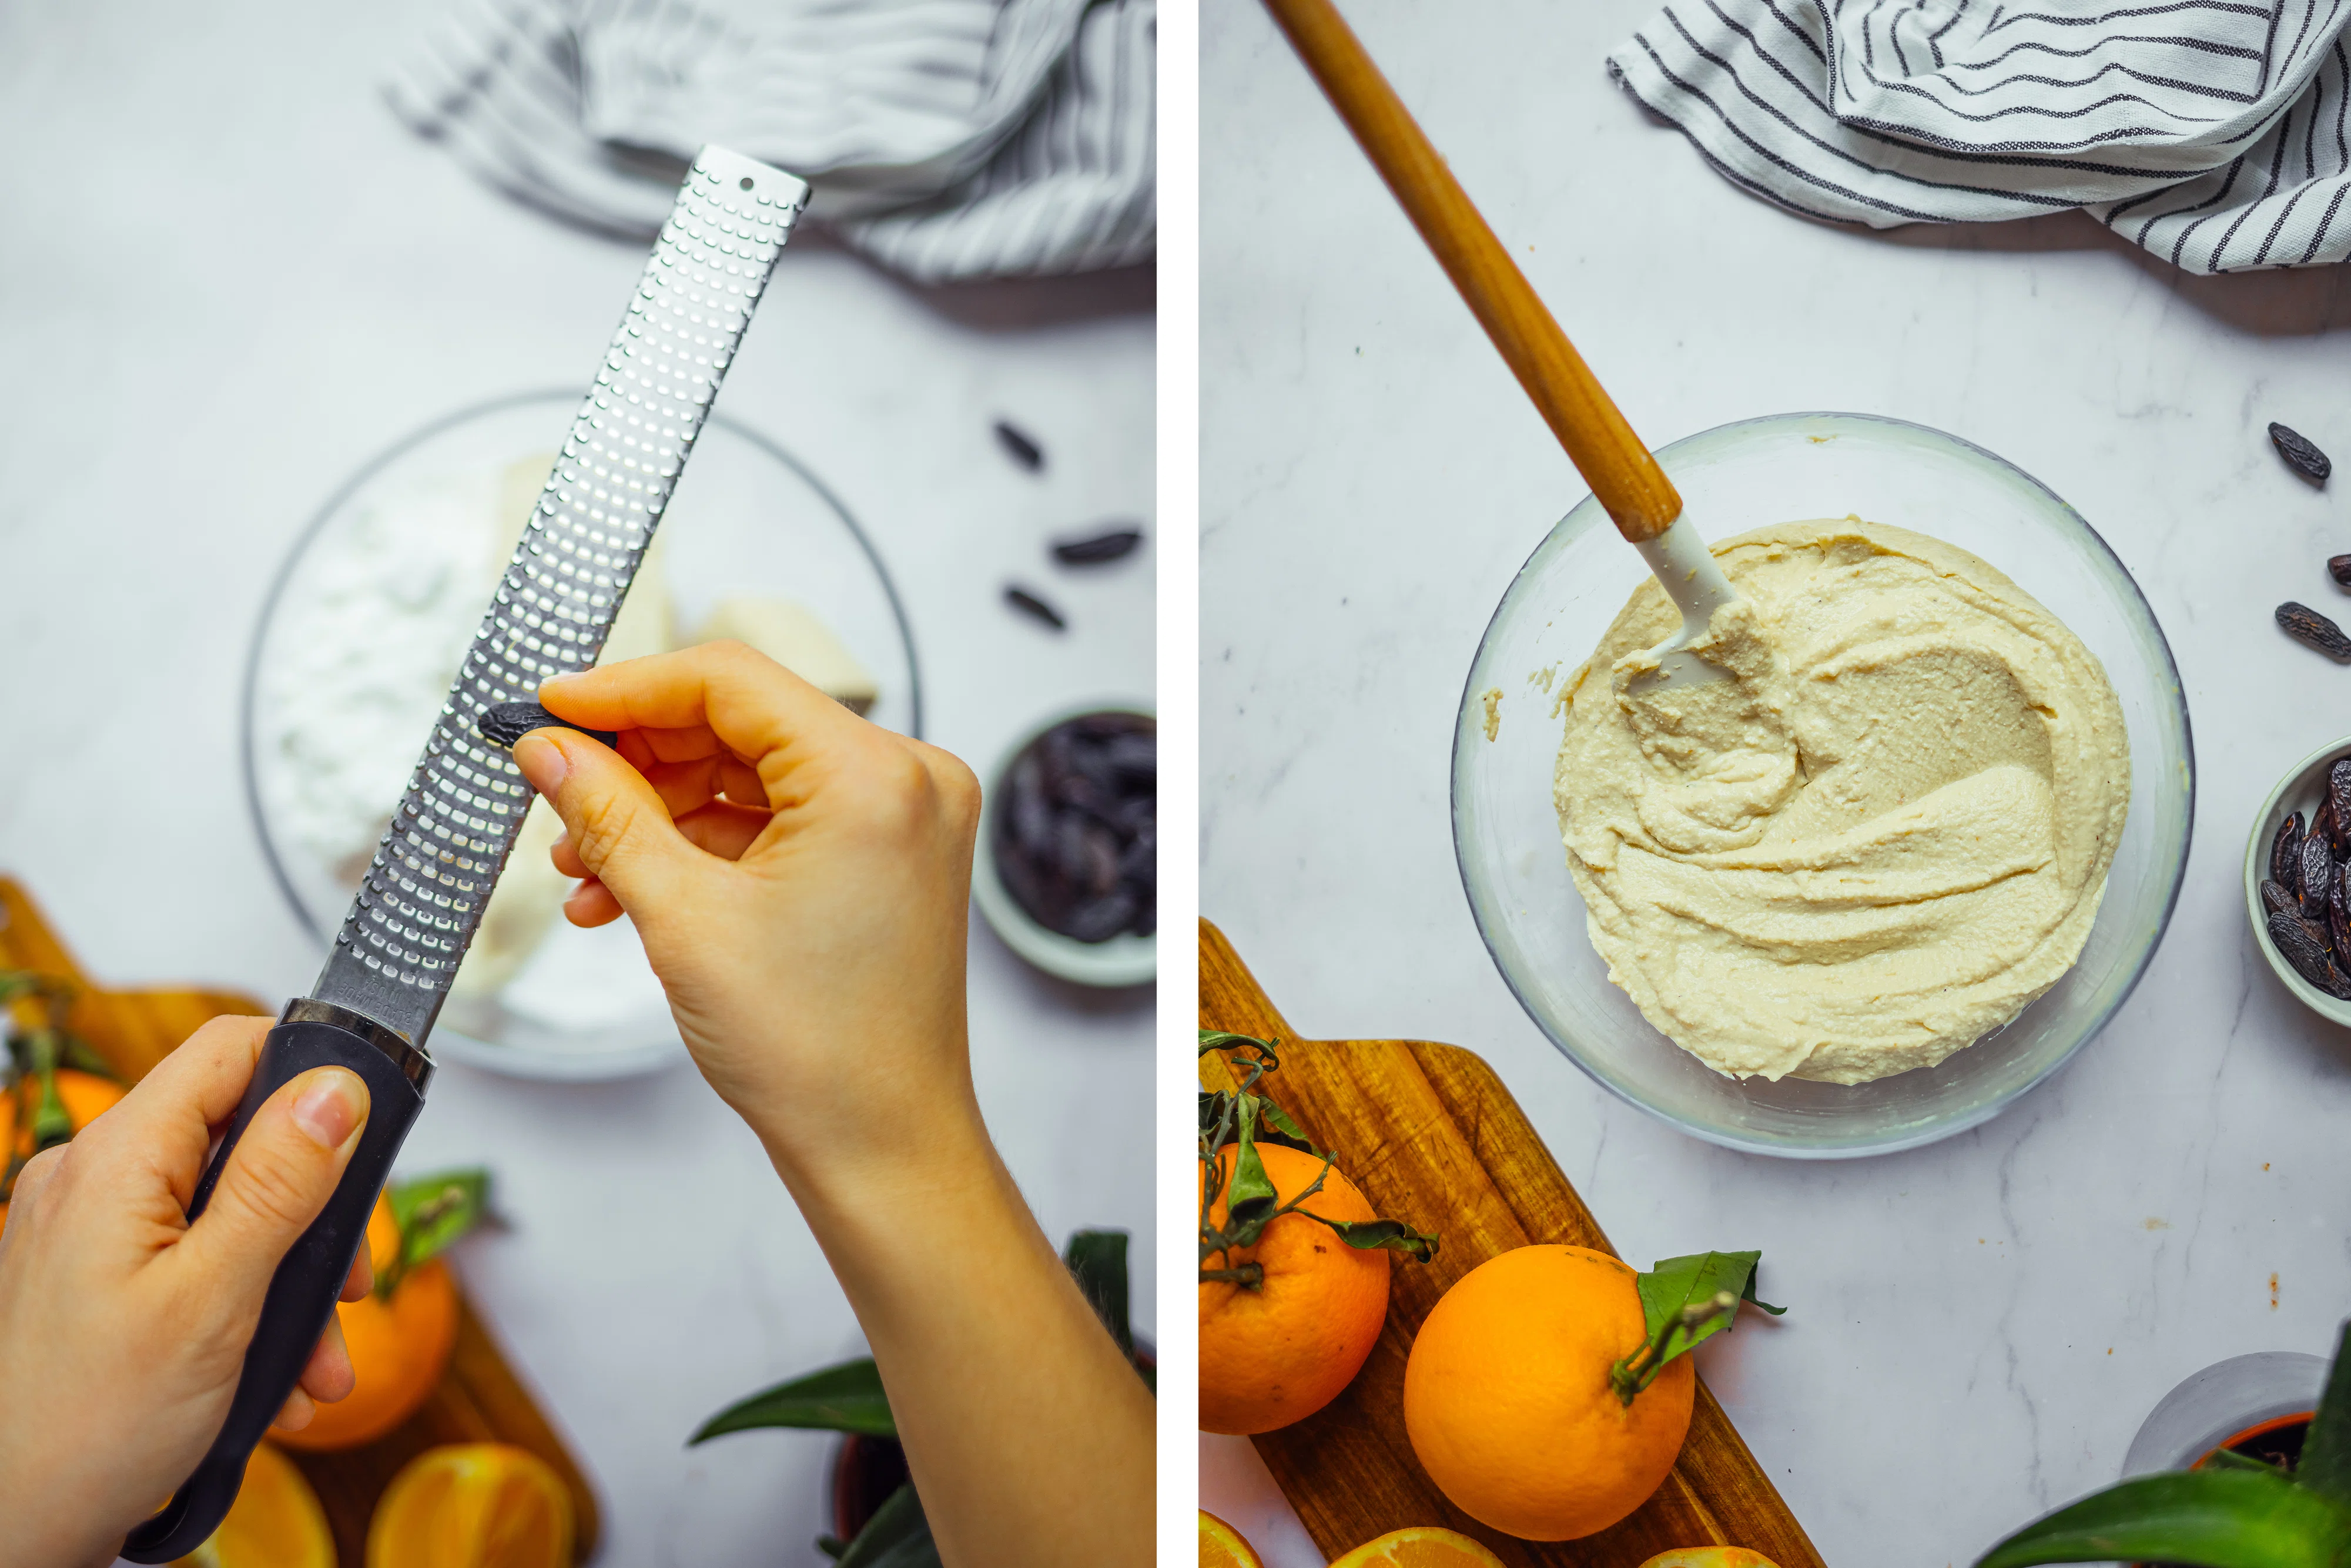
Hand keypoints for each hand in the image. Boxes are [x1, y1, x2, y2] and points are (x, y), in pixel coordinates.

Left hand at [0, 1017, 372, 1567]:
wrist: (6, 1533)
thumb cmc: (84, 1432)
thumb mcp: (214, 1301)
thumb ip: (278, 1184)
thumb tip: (337, 1088)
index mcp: (117, 1162)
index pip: (231, 1051)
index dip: (311, 1073)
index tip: (368, 1132)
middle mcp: (94, 1179)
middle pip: (241, 1138)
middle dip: (311, 1213)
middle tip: (344, 1284)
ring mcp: (90, 1229)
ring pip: (227, 1211)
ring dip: (286, 1280)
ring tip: (310, 1360)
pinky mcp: (95, 1276)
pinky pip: (193, 1260)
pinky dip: (244, 1308)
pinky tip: (267, 1379)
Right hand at [524, 643, 1148, 1567]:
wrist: (882, 1145)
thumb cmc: (812, 1049)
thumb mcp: (682, 917)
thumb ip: (608, 813)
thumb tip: (548, 746)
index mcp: (875, 775)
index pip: (728, 681)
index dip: (624, 688)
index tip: (547, 707)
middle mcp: (905, 779)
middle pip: (738, 723)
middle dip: (635, 764)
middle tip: (551, 797)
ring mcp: (902, 818)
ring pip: (748, 775)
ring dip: (656, 814)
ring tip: (578, 869)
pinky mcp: (885, 855)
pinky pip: (776, 819)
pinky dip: (701, 847)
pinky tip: (622, 891)